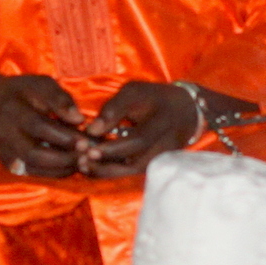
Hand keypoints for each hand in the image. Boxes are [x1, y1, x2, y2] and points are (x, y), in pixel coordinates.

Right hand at [0, 74, 85, 177]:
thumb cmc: (22, 91)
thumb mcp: (41, 84)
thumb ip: (60, 99)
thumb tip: (79, 119)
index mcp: (13, 109)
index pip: (38, 126)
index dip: (63, 136)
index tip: (86, 141)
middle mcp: (5, 133)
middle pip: (34, 153)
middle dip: (64, 157)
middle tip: (86, 156)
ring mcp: (4, 150)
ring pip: (33, 167)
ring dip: (60, 168)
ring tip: (82, 162)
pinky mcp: (7, 161)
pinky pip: (31, 172)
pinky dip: (52, 172)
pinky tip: (69, 166)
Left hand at [76, 81, 206, 177]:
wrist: (184, 111)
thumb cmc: (153, 98)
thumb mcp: (134, 92)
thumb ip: (113, 109)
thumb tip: (92, 130)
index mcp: (162, 121)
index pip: (139, 140)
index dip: (113, 146)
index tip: (88, 143)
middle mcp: (166, 145)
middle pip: (136, 163)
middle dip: (106, 163)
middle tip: (81, 159)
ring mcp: (162, 158)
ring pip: (133, 172)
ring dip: (106, 171)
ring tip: (82, 165)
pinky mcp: (156, 165)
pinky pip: (132, 172)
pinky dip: (111, 171)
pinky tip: (92, 167)